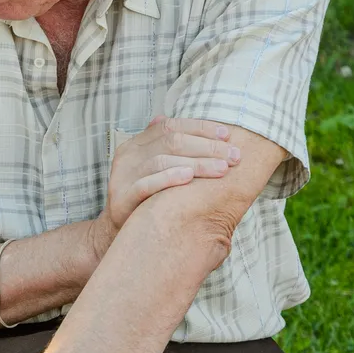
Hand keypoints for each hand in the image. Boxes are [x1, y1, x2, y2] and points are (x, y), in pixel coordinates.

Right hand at [95, 117, 240, 249]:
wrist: (119, 233)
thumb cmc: (146, 197)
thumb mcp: (153, 168)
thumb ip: (165, 146)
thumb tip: (172, 119)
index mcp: (136, 144)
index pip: (170, 125)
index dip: (201, 127)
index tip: (227, 136)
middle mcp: (127, 155)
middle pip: (171, 141)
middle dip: (207, 146)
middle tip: (234, 156)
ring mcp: (122, 176)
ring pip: (163, 160)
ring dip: (197, 163)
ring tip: (222, 169)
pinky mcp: (121, 197)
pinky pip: (147, 184)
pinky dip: (169, 178)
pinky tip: (190, 178)